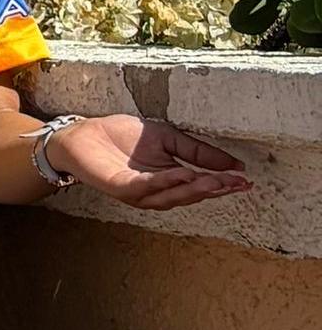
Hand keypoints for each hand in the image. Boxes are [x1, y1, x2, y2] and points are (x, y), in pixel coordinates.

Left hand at [46, 113, 249, 209]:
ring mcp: (138, 192)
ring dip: (194, 189)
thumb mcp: (168, 138)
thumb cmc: (122, 136)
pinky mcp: (120, 187)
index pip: (201, 185)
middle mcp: (156, 190)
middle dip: (214, 190)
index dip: (223, 184)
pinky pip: (146, 187)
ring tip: (217, 181)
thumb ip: (198, 152)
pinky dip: (166, 181)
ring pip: (171, 196)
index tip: (245, 181)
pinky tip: (183, 173)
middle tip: (235, 184)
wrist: (84, 133)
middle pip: (189, 195)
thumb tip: (234, 165)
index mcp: (169, 179)